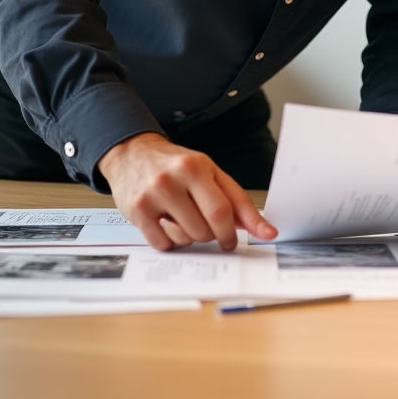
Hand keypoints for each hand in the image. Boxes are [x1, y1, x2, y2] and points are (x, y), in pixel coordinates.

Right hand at [98, 132, 277, 250]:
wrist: (132, 154)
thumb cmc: (175, 165)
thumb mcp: (208, 171)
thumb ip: (232, 197)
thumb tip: (259, 227)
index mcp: (196, 167)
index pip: (226, 207)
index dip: (245, 227)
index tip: (264, 236)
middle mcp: (174, 179)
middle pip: (208, 227)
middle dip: (217, 234)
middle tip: (212, 228)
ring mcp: (153, 196)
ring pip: (188, 238)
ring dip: (192, 237)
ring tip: (184, 217)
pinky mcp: (137, 212)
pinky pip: (164, 244)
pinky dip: (171, 241)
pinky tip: (166, 223)